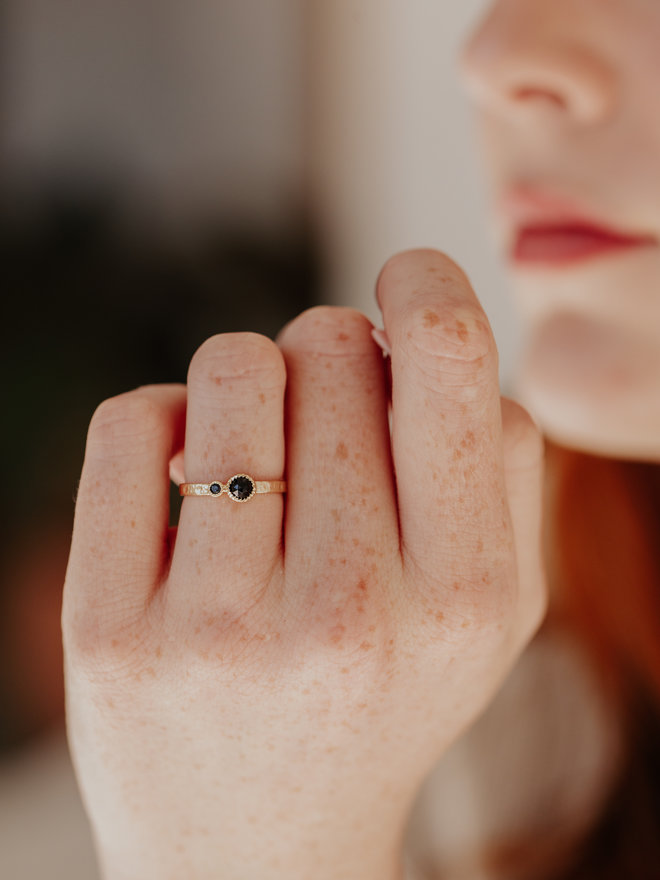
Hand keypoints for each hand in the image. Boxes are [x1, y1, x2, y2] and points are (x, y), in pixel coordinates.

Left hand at [62, 249, 546, 879]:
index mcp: (464, 596)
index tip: (405, 280)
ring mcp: (218, 627)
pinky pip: (132, 420)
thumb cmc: (382, 700)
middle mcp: (347, 613)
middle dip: (330, 357)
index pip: (448, 358)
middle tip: (326, 429)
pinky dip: (162, 421)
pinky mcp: (108, 633)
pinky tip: (188, 485)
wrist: (259, 850)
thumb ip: (497, 462)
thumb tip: (426, 330)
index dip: (424, 281)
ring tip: (260, 453)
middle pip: (328, 347)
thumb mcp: (489, 609)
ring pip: (231, 367)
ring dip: (249, 379)